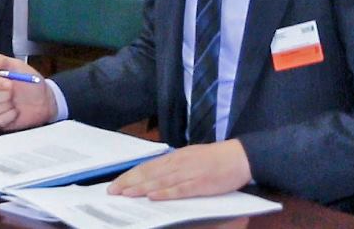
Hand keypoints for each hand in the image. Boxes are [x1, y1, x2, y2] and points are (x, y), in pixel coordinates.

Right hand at [0, 54, 55, 130]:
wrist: (46, 100)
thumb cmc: (33, 83)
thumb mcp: (19, 66)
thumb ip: (1, 61)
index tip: (10, 84)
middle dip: (1, 96)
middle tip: (13, 94)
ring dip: (5, 107)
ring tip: (16, 104)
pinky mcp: (3, 121)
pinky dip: (9, 117)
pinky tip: (17, 113)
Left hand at [107, 139, 251, 199]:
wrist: (240, 156)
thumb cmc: (215, 158)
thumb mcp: (190, 156)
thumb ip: (173, 165)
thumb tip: (154, 173)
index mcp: (175, 156)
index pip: (147, 166)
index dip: (130, 175)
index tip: (116, 183)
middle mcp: (178, 163)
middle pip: (149, 173)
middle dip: (129, 182)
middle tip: (112, 191)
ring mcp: (189, 173)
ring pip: (160, 181)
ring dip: (141, 188)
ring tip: (126, 194)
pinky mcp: (200, 184)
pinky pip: (180, 189)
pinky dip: (165, 193)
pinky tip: (153, 196)